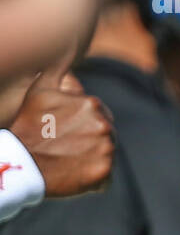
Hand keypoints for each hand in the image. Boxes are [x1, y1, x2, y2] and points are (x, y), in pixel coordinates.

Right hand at [9, 68, 112, 196]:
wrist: (18, 161)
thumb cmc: (26, 125)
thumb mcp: (40, 92)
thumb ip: (62, 76)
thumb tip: (70, 56)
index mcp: (92, 104)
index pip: (100, 115)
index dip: (84, 125)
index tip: (68, 133)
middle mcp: (103, 125)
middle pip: (106, 135)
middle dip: (91, 140)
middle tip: (67, 148)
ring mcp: (105, 149)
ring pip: (107, 155)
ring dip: (93, 158)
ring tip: (68, 161)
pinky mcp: (103, 172)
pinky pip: (106, 177)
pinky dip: (93, 178)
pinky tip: (73, 175)